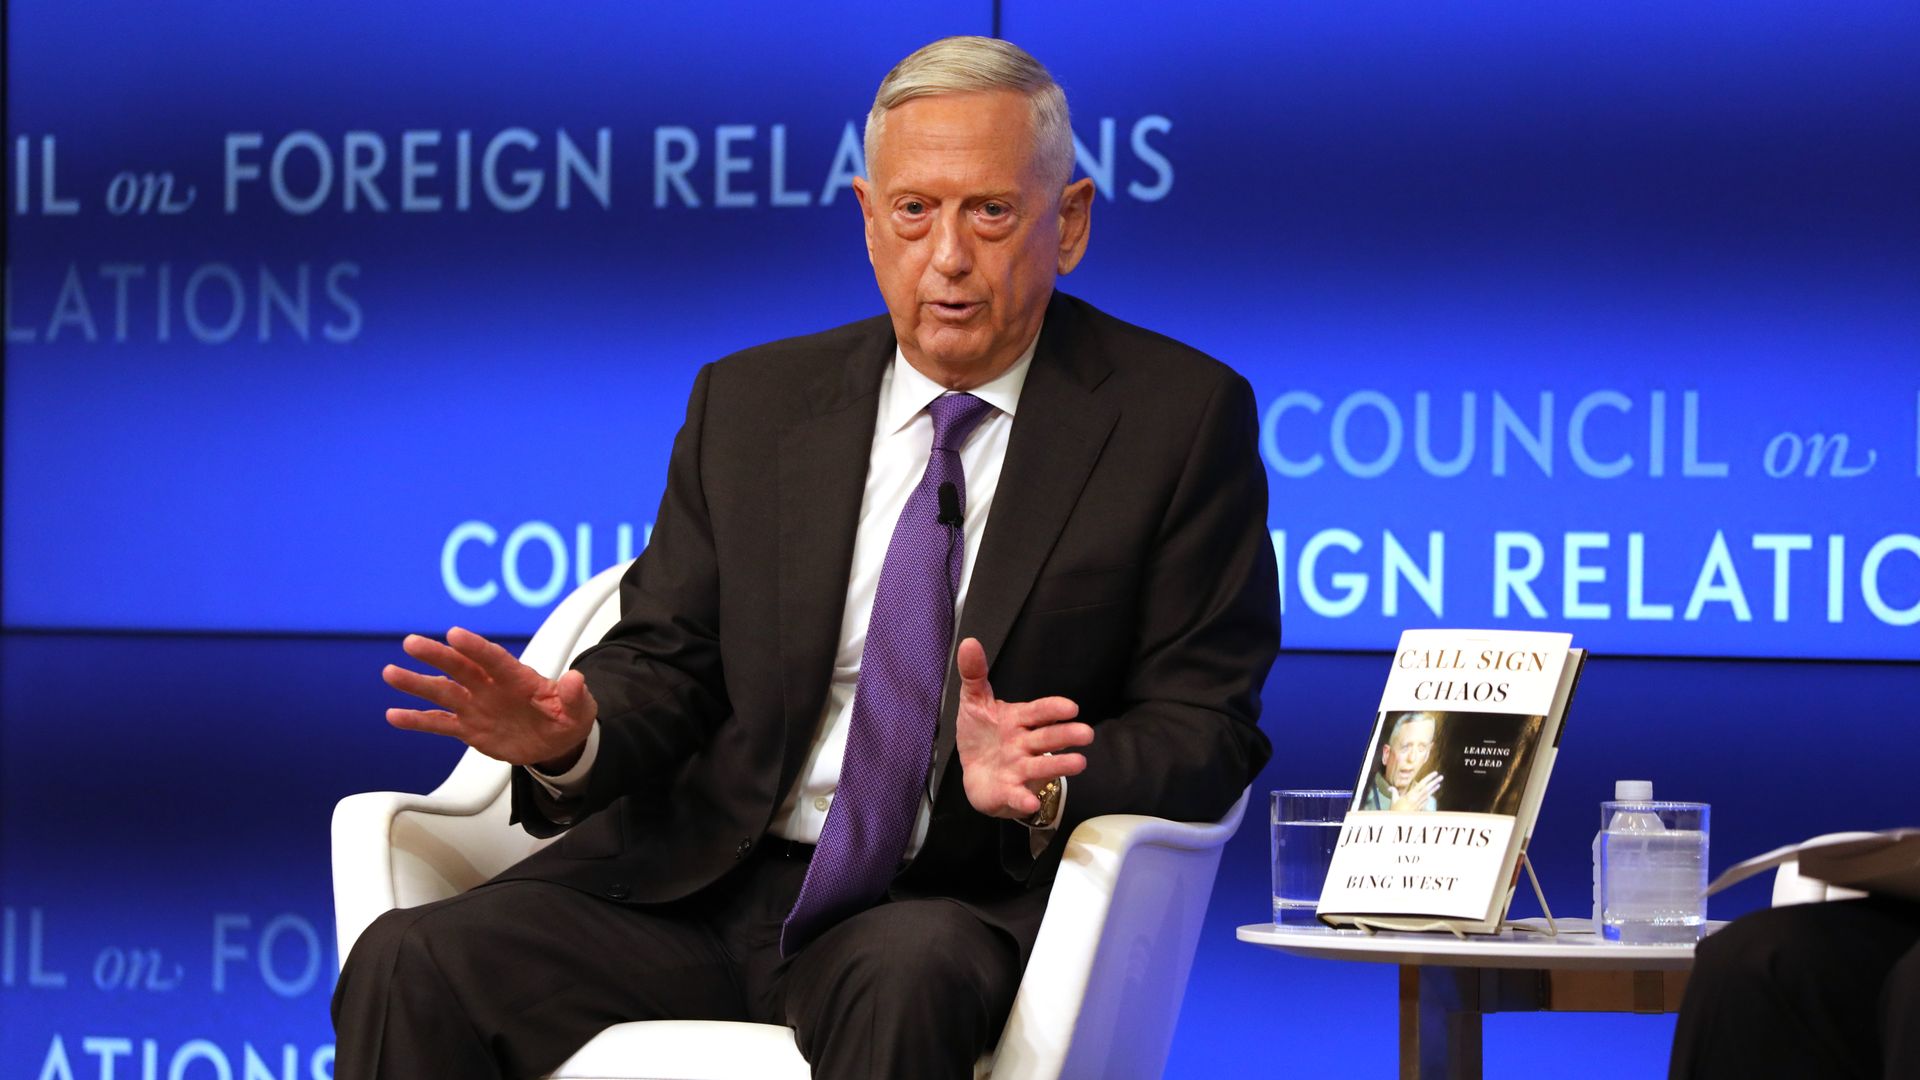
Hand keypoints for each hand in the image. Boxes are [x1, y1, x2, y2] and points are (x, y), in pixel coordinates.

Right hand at [382, 627, 596, 769]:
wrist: (556, 744)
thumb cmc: (568, 718)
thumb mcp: (580, 710)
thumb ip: (575, 696)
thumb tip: (575, 679)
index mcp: (518, 678)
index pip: (495, 659)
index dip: (475, 648)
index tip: (455, 634)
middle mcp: (491, 687)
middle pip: (460, 668)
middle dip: (437, 656)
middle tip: (411, 643)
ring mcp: (477, 705)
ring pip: (443, 692)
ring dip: (417, 683)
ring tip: (391, 673)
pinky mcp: (468, 727)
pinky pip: (439, 723)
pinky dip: (417, 720)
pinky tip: (394, 715)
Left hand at [952, 637, 1094, 818]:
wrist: (976, 774)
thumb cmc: (982, 735)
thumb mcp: (973, 701)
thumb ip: (974, 674)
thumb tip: (969, 642)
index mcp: (1018, 720)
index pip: (1038, 712)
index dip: (1053, 709)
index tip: (1071, 706)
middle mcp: (1025, 744)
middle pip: (1048, 738)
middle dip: (1067, 736)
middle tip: (1087, 734)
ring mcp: (1020, 768)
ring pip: (1042, 766)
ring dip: (1060, 765)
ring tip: (1080, 763)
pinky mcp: (1011, 791)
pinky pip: (1018, 795)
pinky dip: (1024, 800)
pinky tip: (1030, 803)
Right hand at [1389, 771, 1442, 811]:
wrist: (1401, 821)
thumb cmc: (1396, 811)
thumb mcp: (1394, 801)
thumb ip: (1394, 793)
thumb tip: (1390, 788)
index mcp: (1411, 795)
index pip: (1422, 784)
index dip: (1429, 778)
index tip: (1435, 773)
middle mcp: (1417, 799)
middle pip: (1428, 788)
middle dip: (1435, 782)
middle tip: (1441, 777)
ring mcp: (1420, 804)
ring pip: (1428, 794)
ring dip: (1434, 788)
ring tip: (1438, 784)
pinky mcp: (1420, 808)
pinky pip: (1426, 800)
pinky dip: (1429, 796)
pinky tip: (1430, 794)